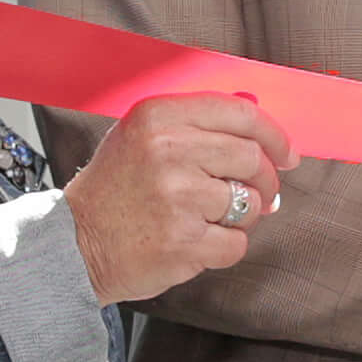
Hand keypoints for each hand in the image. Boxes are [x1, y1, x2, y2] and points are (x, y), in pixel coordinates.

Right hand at [65, 93, 299, 303]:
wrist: (74, 243)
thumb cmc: (115, 190)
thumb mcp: (142, 137)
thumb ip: (195, 124)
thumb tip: (260, 125)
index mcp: (158, 116)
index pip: (241, 114)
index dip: (274, 135)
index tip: (287, 153)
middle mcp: (168, 151)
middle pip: (252, 159)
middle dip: (265, 180)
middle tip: (259, 194)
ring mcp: (178, 198)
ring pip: (250, 204)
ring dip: (242, 216)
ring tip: (210, 218)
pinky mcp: (184, 242)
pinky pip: (236, 243)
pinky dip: (225, 247)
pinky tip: (198, 242)